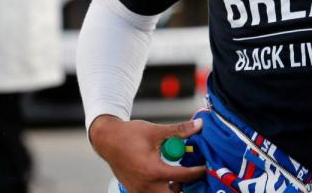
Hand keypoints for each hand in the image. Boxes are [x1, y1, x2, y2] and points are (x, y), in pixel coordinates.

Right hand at [90, 115, 205, 192]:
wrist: (107, 140)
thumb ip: (179, 130)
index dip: (197, 172)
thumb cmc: (130, 135)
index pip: (182, 176)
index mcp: (152, 170)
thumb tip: (199, 125)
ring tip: (179, 177)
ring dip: (173, 190)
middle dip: (185, 188)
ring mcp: (139, 190)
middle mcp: (145, 185)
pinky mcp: (134, 191)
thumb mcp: (156, 131)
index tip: (205, 168)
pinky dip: (162, 189)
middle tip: (193, 177)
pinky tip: (167, 180)